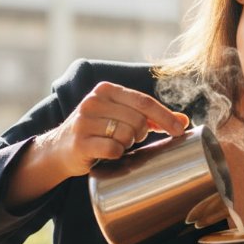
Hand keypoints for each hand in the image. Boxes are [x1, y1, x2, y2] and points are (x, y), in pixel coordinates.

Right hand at [37, 81, 189, 178]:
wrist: (59, 148)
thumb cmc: (97, 131)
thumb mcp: (120, 116)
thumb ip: (150, 117)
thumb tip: (184, 121)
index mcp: (106, 90)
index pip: (144, 101)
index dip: (164, 117)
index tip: (179, 130)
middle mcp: (93, 101)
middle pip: (137, 119)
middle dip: (141, 133)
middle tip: (131, 138)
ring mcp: (84, 121)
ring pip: (126, 134)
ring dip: (127, 144)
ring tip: (116, 143)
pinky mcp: (80, 142)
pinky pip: (113, 149)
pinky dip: (117, 154)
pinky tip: (109, 153)